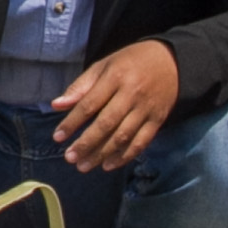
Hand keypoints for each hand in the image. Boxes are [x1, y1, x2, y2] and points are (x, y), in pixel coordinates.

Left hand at [51, 41, 179, 172]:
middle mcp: (132, 94)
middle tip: (70, 158)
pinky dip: (125, 156)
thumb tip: (56, 105)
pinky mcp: (157, 120)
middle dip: (86, 143)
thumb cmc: (130, 63)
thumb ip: (80, 86)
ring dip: (102, 154)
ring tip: (84, 166)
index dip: (72, 122)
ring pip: (123, 136)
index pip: (90, 104)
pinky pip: (141, 142)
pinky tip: (108, 165)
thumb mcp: (104, 66)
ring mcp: (146, 108)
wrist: (171, 61)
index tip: (58, 137)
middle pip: (106, 124)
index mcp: (115, 77)